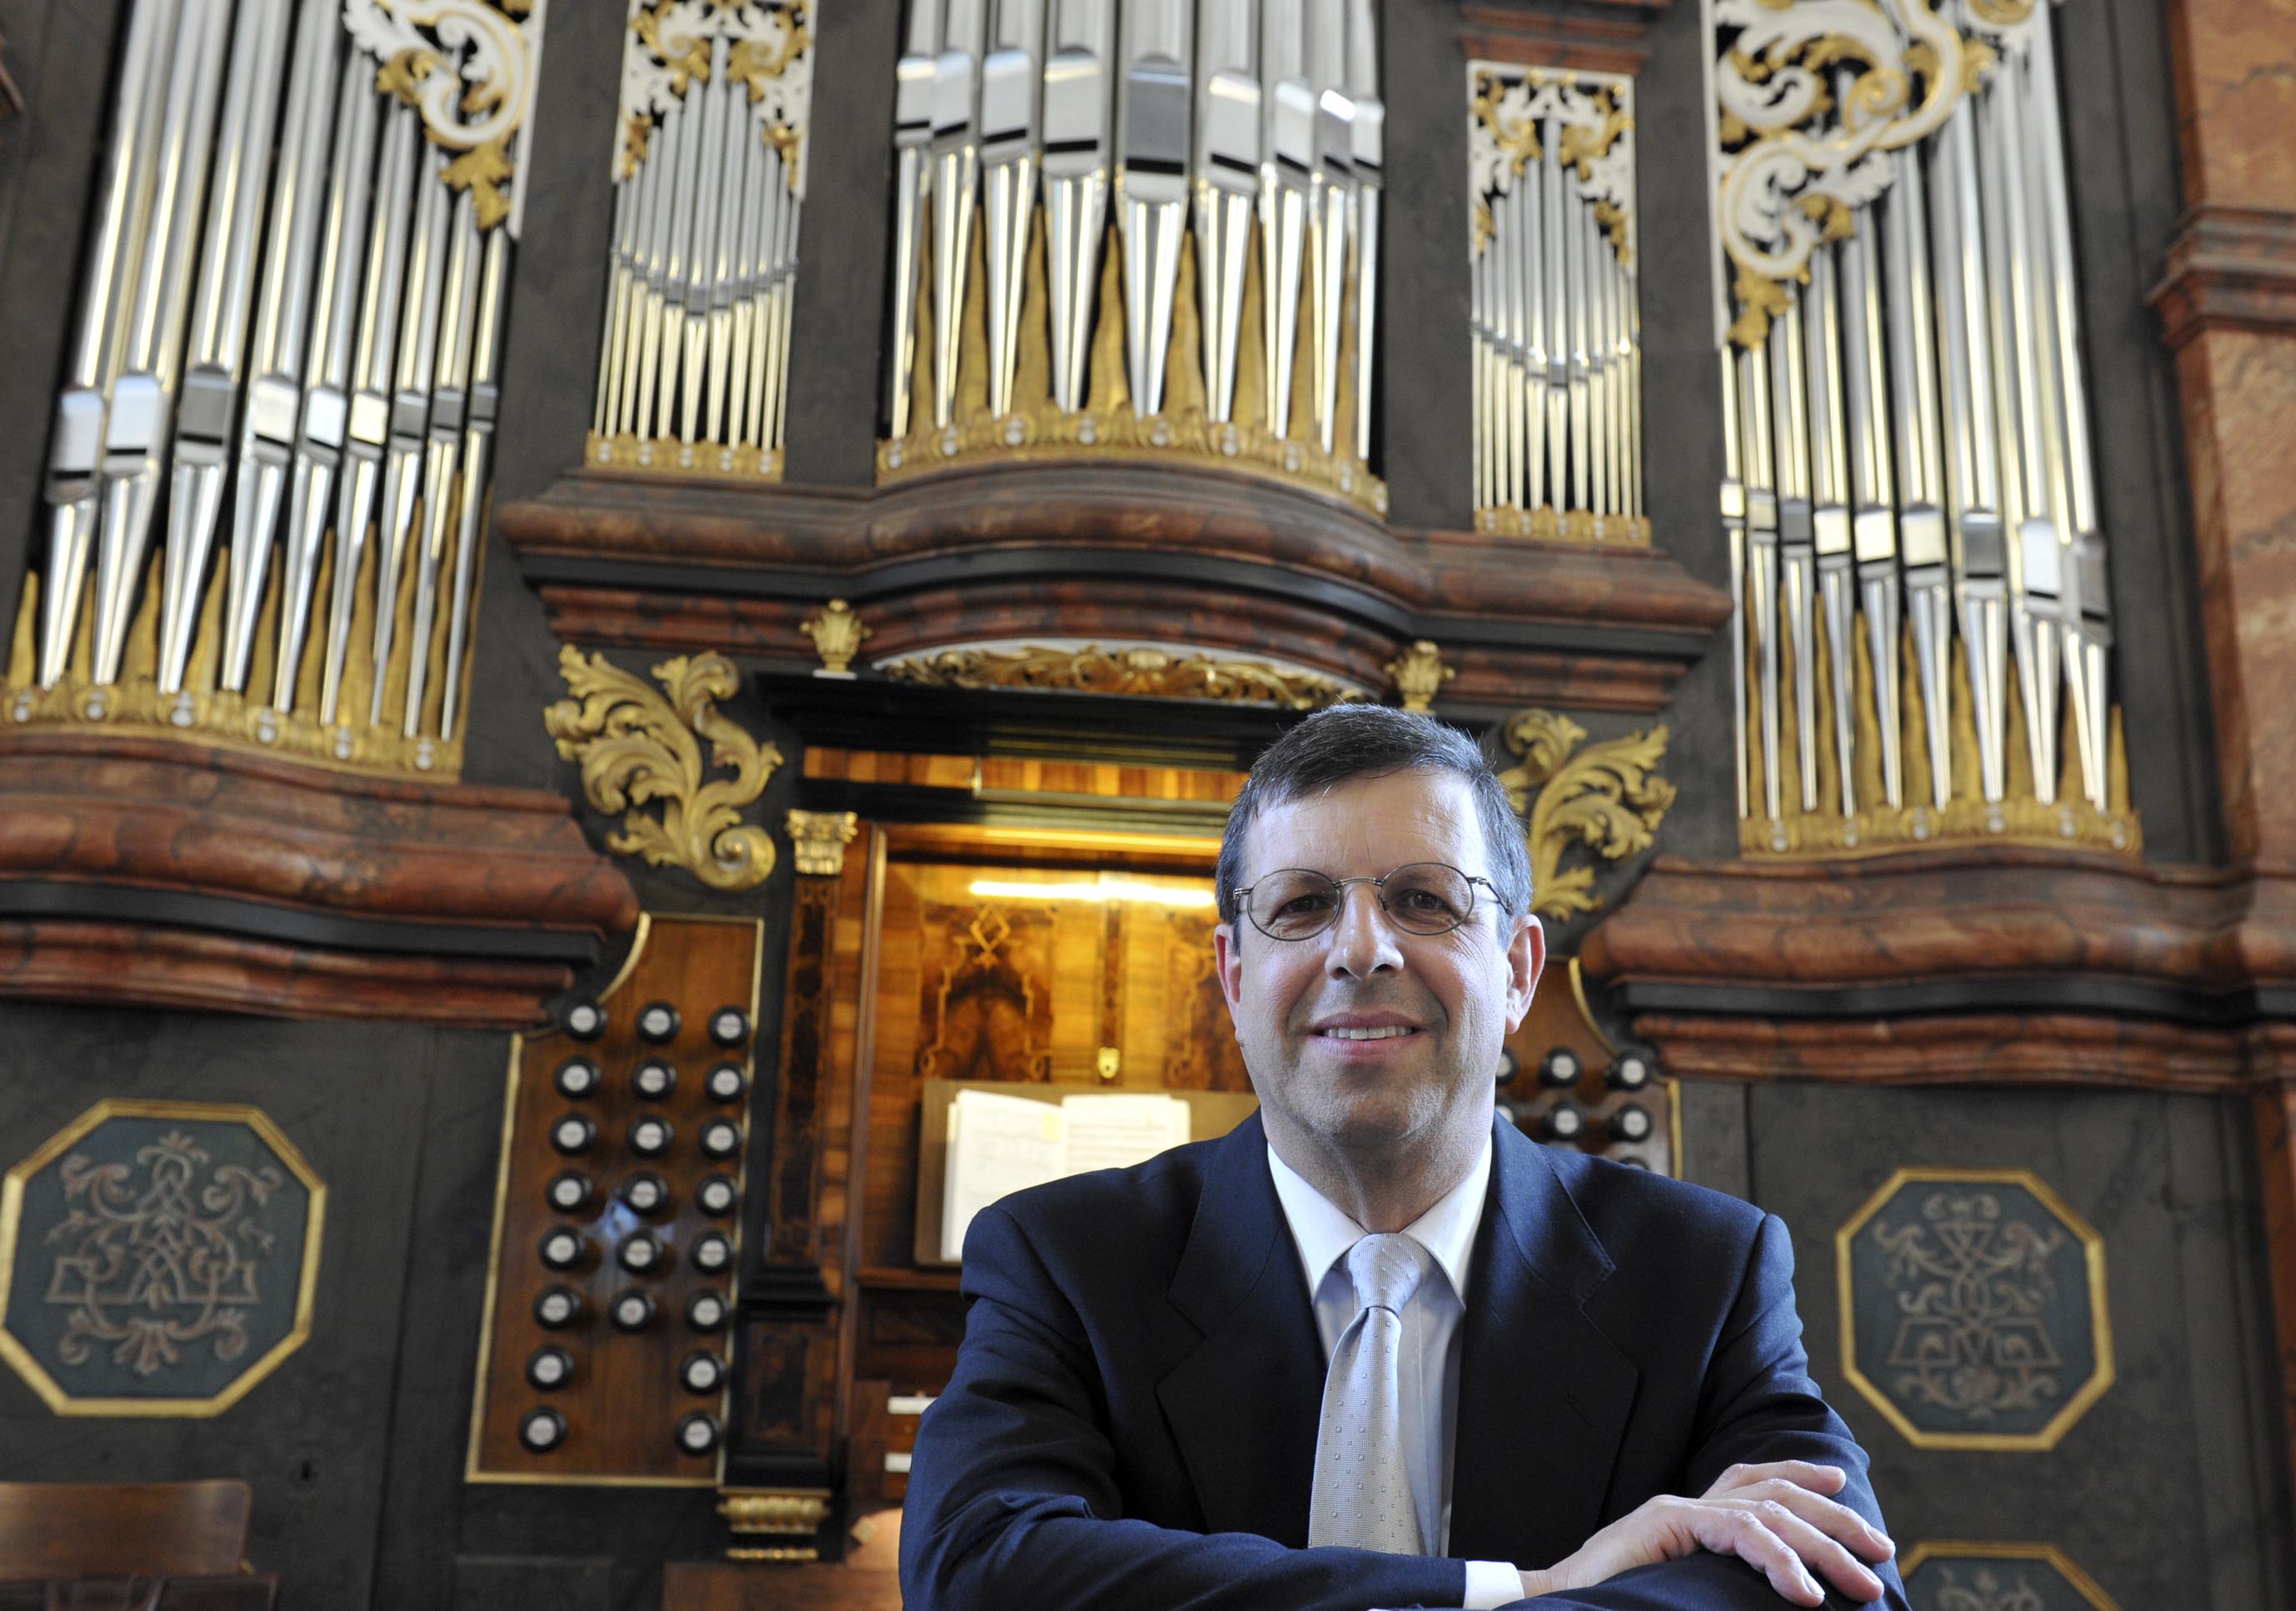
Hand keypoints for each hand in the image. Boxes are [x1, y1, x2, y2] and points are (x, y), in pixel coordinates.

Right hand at [1515, 1461, 1894, 1606]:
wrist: (1555, 1604)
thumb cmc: (1615, 1604)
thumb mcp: (1686, 1592)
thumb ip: (1722, 1585)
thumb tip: (1786, 1600)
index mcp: (1690, 1515)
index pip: (1753, 1480)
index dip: (1799, 1475)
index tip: (1842, 1481)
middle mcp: (1688, 1503)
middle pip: (1775, 1492)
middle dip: (1835, 1518)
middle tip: (1882, 1551)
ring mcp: (1677, 1510)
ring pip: (1768, 1513)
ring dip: (1823, 1549)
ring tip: (1860, 1586)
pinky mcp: (1667, 1524)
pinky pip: (1738, 1533)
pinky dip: (1778, 1562)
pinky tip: (1806, 1593)